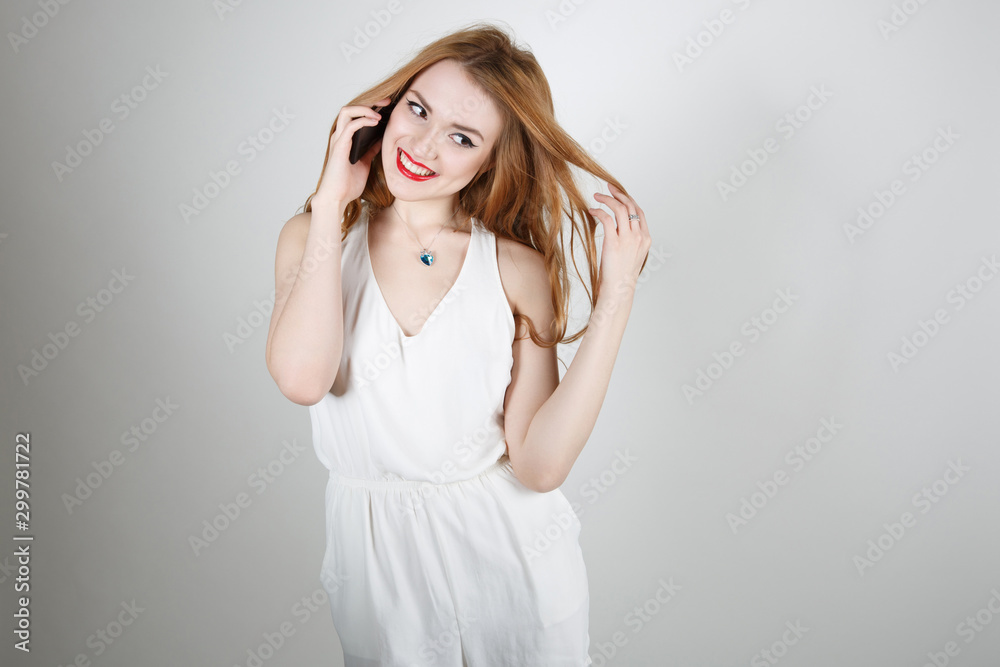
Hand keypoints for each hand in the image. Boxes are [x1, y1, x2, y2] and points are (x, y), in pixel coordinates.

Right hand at [312, 96, 391, 209]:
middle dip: (370, 103)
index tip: (387, 107)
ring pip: (347, 111)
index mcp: (345, 139)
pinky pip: (350, 125)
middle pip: (351, 109)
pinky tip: (375, 121)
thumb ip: (370, 151)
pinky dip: (363, 119)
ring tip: (380, 112)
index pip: (356, 116)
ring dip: (365, 108)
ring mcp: (338, 140)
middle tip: (386, 103)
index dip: (370, 108)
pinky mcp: (340, 146)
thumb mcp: (365, 164)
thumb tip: (381, 141)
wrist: (337, 198)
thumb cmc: (347, 184)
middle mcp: (340, 136)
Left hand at [588, 183, 651, 300]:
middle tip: (608, 187)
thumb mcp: (631, 256)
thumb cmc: (621, 276)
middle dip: (619, 193)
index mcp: (645, 239)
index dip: (629, 199)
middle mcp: (639, 236)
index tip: (618, 193)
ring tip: (597, 195)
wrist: (618, 289)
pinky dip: (599, 211)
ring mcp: (628, 239)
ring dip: (608, 199)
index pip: (639, 212)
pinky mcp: (614, 242)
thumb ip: (629, 241)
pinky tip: (592, 211)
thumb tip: (617, 229)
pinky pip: (607, 219)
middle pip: (631, 206)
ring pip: (620, 209)